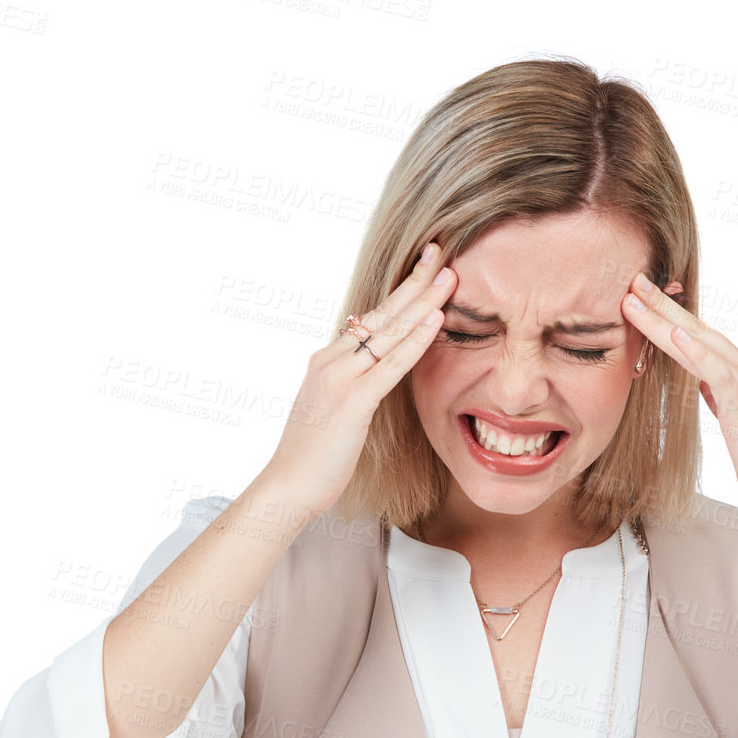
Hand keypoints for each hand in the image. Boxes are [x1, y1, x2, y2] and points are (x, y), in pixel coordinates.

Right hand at [266, 243, 456, 518]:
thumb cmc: (313, 458)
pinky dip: (415, 339)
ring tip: (450, 275)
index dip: (400, 293)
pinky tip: (435, 319)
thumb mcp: (334, 413)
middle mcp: (331, 360)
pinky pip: (390, 364)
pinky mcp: (351, 402)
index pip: (371, 319)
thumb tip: (375, 378)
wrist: (287, 487)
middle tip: (441, 251)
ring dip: (422, 301)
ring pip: (388, 331)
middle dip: (414, 281)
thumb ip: (354, 389)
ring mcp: (339, 379)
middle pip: (381, 313)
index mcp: (327, 361)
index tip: (424, 268)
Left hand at [621, 272, 737, 533]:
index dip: (670, 317)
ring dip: (666, 321)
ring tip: (636, 300)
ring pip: (703, 344)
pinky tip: (677, 334)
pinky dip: (698, 352)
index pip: (701, 339)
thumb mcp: (736, 426)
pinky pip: (719, 373)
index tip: (640, 299)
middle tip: (631, 281)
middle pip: (699, 331)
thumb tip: (703, 382)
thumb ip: (721, 398)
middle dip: (663, 306)